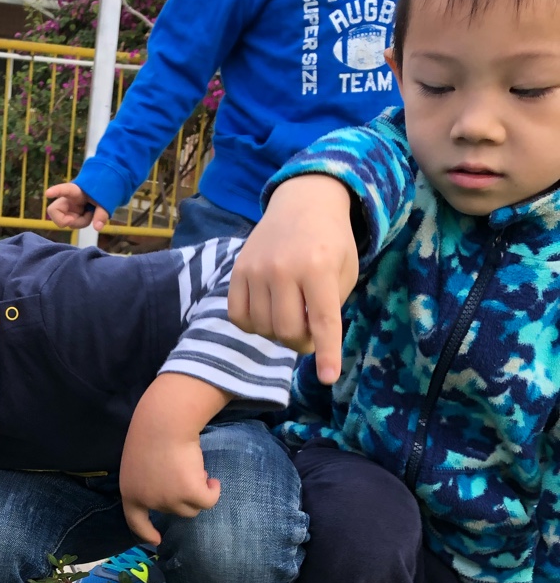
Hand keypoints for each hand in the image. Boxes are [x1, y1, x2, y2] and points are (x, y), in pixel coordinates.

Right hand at [45, 181, 108, 232]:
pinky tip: (87, 215)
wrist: (102, 189)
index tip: (48, 193)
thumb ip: (101, 214)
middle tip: (74, 220)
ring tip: (90, 213)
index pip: (65, 189)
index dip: (56, 191)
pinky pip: (71, 224)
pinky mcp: (69, 213)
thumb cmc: (101, 192)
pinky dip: (80, 223)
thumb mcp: (104, 201)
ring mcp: (67, 207)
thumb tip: (97, 228)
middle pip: (53, 211)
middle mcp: (67, 199)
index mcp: (76, 190)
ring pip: (64, 221)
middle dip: (63, 220)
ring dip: (78, 222)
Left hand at [118, 374, 228, 544]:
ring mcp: (168, 499)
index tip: (156, 539)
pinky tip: (213, 479)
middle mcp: (148, 500)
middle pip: (174, 511)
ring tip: (195, 468)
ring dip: (198, 491)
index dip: (145, 532)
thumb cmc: (152, 432)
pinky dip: (213, 491)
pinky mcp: (189, 493)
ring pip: (191, 507)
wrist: (164, 420)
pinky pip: (208, 501)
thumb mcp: (141, 462)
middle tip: (186, 470)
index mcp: (130, 492)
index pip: (135, 521)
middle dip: (184, 494)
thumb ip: (150, 479)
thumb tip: (171, 493)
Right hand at [227, 175, 357, 384]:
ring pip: (263, 328)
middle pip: (287, 331)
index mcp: (319, 267)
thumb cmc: (331, 242)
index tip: (328, 379)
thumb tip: (308, 341)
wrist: (302, 203)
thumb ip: (330, 306)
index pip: (323, 320)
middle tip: (310, 333)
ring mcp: (256, 269)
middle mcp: (284, 268)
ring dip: (279, 334)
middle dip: (302, 343)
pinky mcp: (238, 270)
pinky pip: (239, 317)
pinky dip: (253, 326)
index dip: (327, 354)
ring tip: (291, 317)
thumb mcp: (345, 270)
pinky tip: (266, 313)